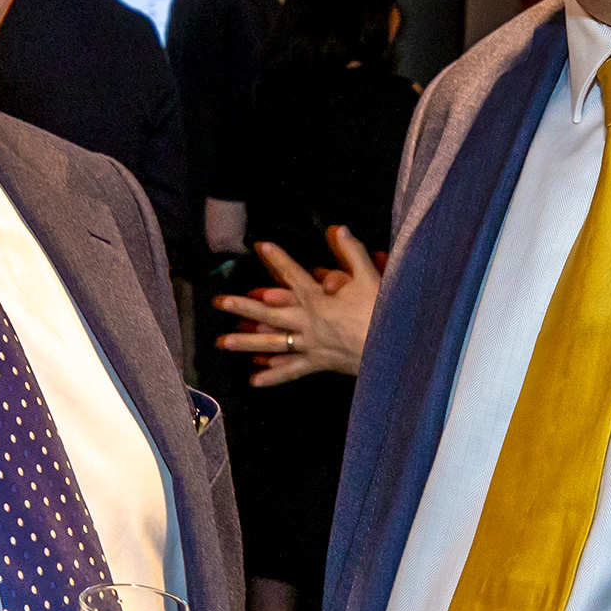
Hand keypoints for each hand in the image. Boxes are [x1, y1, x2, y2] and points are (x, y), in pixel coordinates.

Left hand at [214, 226, 379, 384]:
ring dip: (245, 343)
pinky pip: (291, 370)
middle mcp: (306, 321)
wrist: (391, 349)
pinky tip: (254, 380)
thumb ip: (352, 253)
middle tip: (218, 303)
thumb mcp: (370, 277)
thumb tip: (339, 229)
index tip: (259, 245)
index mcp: (317, 299)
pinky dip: (273, 375)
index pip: (292, 274)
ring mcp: (310, 344)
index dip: (276, 258)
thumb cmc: (382, 312)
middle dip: (241, 307)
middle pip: (268, 313)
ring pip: (272, 344)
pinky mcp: (318, 363)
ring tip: (222, 343)